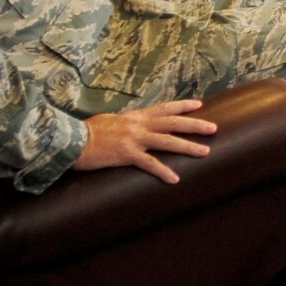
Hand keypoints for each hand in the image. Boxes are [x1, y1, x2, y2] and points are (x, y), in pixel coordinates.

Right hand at [73, 99, 215, 183]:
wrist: (71, 139)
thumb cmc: (87, 132)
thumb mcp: (111, 121)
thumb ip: (126, 123)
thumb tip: (134, 125)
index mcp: (135, 116)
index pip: (164, 108)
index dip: (183, 106)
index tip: (199, 105)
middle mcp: (138, 124)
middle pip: (173, 122)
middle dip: (195, 125)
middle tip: (213, 129)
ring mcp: (134, 139)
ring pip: (167, 141)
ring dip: (188, 147)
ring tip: (205, 152)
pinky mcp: (126, 154)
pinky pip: (149, 164)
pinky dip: (163, 171)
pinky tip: (174, 179)